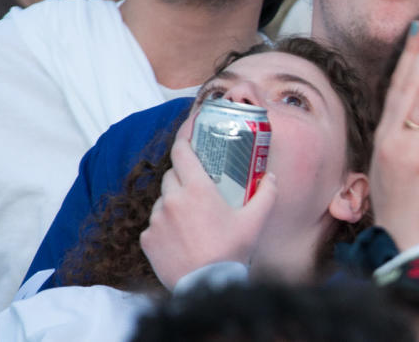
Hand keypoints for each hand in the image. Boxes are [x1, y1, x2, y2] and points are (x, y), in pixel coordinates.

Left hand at [140, 117, 278, 290]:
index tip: (189, 132)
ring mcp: (156, 220)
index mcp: (197, 189)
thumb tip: (271, 176)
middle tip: (200, 184)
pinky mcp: (147, 239)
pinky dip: (166, 225)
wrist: (206, 285)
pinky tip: (181, 236)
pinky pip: (155, 223)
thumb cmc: (231, 251)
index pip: (181, 152)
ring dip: (175, 201)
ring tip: (193, 217)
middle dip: (184, 174)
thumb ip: (266, 194)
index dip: (184, 138)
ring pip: (163, 199)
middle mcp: (172, 200)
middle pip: (172, 174)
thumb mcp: (255, 221)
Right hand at [368, 20, 418, 250]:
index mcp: (389, 136)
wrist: (407, 243)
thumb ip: (417, 134)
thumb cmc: (412, 207)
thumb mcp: (404, 166)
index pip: (401, 87)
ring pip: (418, 99)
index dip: (412, 57)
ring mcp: (407, 149)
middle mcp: (394, 137)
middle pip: (408, 85)